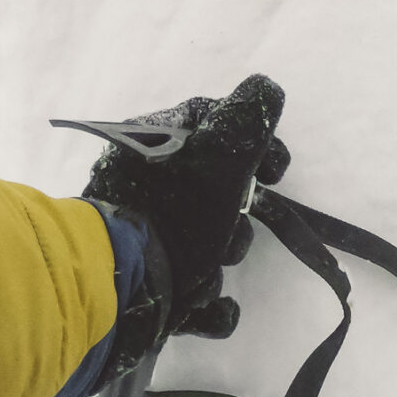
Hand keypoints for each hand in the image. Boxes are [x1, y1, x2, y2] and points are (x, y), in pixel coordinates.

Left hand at [84, 75, 290, 369]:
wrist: (120, 287)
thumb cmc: (175, 214)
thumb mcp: (220, 152)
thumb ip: (249, 117)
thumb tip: (265, 86)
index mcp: (153, 147)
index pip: (213, 125)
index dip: (256, 146)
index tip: (276, 173)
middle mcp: (144, 188)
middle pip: (213, 194)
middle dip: (236, 221)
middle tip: (232, 229)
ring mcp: (142, 238)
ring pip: (203, 245)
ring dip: (218, 263)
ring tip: (207, 275)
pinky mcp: (145, 288)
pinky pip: (192, 294)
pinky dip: (210, 306)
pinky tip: (217, 309)